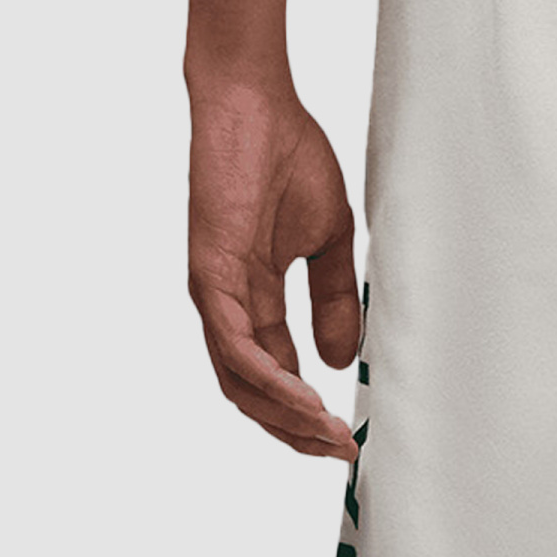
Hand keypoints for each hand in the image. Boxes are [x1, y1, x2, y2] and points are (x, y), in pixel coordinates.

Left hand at [186, 73, 362, 458]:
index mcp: (251, 298)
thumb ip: (331, 302)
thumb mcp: (327, 242)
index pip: (274, 374)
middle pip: (251, 392)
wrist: (256, 105)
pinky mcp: (210, 276)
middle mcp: (226, 305)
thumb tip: (338, 361)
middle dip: (296, 429)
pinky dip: (269, 380)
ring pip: (240, 381)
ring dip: (284, 416)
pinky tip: (305, 398)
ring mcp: (214, 294)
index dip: (307, 412)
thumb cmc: (287, 157)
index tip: (345, 436)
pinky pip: (236, 348)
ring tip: (326, 435)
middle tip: (338, 451)